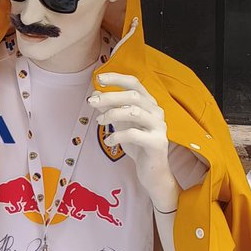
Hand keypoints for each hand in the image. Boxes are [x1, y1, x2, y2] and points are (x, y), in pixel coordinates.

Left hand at [88, 73, 177, 207]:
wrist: (152, 171)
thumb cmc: (137, 145)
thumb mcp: (120, 124)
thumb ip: (110, 109)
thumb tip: (95, 95)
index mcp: (149, 104)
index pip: (134, 83)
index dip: (117, 78)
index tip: (99, 79)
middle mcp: (157, 112)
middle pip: (132, 96)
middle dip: (109, 96)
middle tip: (91, 102)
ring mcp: (159, 127)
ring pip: (134, 112)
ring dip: (112, 114)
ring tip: (99, 122)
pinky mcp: (157, 142)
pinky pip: (134, 134)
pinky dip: (117, 135)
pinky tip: (109, 141)